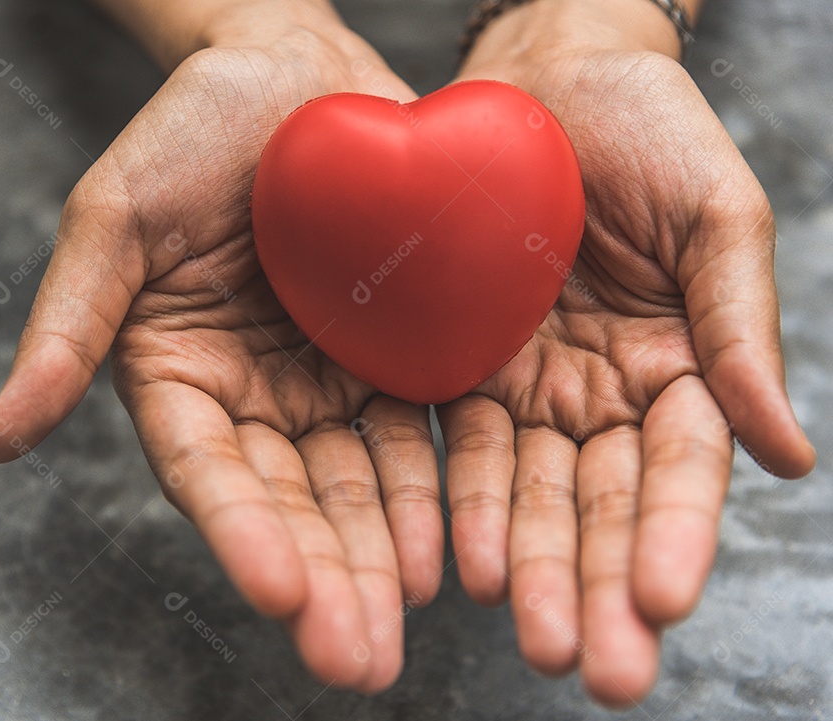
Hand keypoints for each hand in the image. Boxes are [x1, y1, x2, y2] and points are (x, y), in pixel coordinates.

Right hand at [0, 3, 442, 692]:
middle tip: (355, 658)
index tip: (280, 596)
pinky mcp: (400, 361)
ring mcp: (330, 385)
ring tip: (406, 629)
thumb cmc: (190, 131)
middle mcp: (255, 399)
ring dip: (383, 562)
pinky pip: (420, 435)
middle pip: (289, 504)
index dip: (240, 534)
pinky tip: (457, 551)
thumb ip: (67, 330)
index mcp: (178, 377)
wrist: (296, 74)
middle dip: (323, 581)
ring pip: (360, 488)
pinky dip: (436, 493)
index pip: (206, 473)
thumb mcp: (114, 220)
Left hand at [443, 3, 814, 705]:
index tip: (662, 601)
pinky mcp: (458, 367)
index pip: (682, 470)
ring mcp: (529, 388)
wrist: (542, 76)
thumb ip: (739, 332)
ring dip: (533, 569)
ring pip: (530, 495)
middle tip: (598, 668)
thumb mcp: (715, 216)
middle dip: (600, 585)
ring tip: (534, 637)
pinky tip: (464, 566)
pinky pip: (456, 447)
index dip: (675, 535)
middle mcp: (602, 394)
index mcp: (678, 366)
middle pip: (602, 506)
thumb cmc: (646, 129)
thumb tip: (790, 456)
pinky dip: (462, 507)